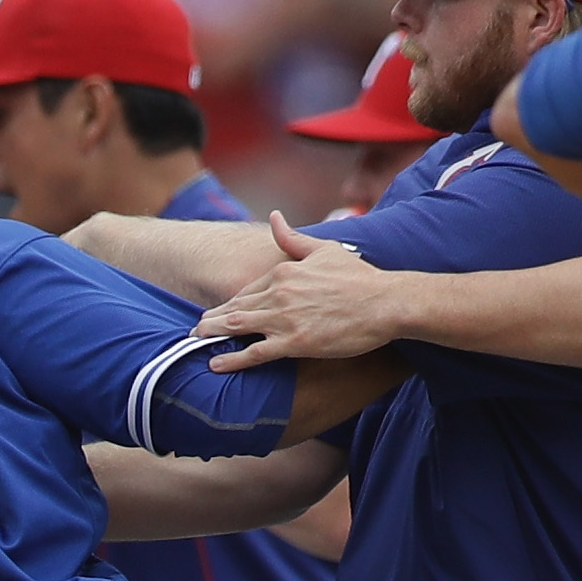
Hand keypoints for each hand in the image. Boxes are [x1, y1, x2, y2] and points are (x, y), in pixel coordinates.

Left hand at [197, 219, 401, 367]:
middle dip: (213, 319)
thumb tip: (275, 216)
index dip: (231, 302)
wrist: (385, 302)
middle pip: (236, 307)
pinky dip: (232, 359)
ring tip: (196, 341)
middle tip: (197, 329)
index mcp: (284, 271)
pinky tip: (216, 364)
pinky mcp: (294, 342)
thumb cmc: (360, 277)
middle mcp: (279, 292)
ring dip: (213, 335)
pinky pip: (254, 352)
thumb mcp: (325, 249)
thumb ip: (294, 238)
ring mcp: (284, 318)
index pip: (249, 289)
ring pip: (238, 326)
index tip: (219, 310)